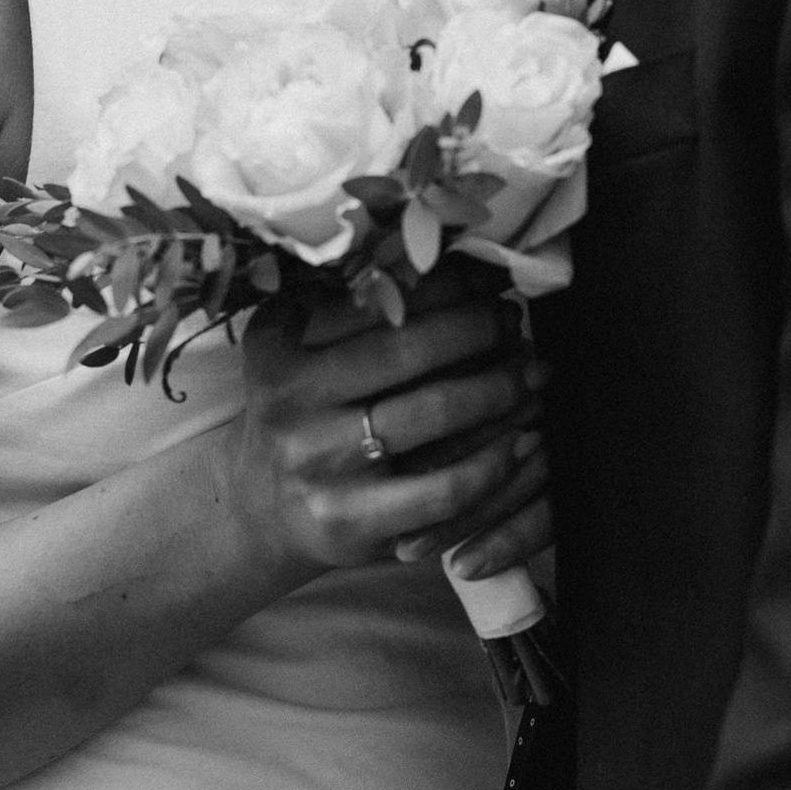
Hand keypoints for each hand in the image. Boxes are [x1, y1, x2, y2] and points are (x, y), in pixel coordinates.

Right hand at [230, 288, 546, 590]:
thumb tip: (461, 268)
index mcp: (277, 347)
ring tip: (529, 372)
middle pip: (408, 348)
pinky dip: (493, 461)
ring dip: (497, 386)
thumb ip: (354, 311)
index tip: (483, 281)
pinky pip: (444, 489)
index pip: (375, 299)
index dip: (443, 285)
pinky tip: (517, 441)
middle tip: (510, 321)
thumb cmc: (305, 415)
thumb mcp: (303, 354)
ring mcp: (318, 464)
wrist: (261, 511)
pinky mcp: (351, 521)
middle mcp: (290, 402)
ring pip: (434, 411)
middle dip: (477, 327)